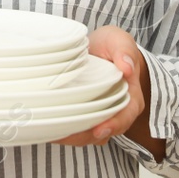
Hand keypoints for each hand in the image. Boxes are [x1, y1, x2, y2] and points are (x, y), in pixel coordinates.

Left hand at [50, 25, 147, 146]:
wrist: (99, 49)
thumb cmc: (112, 46)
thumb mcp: (119, 41)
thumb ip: (124, 51)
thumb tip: (127, 67)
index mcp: (131, 98)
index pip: (124, 117)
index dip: (113, 125)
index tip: (98, 130)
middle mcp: (116, 112)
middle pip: (102, 132)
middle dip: (83, 136)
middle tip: (63, 134)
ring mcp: (98, 115)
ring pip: (86, 135)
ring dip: (69, 135)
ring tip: (50, 131)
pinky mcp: (83, 114)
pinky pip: (74, 128)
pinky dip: (62, 129)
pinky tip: (47, 126)